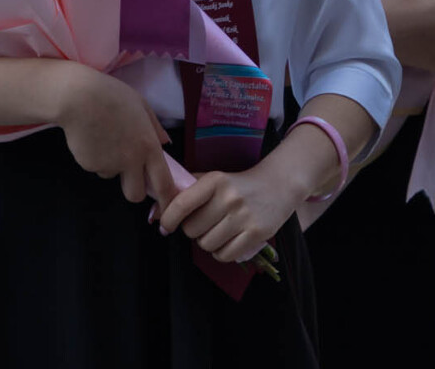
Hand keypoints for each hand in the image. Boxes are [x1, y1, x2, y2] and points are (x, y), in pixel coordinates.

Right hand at [53, 62, 175, 207]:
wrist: (78, 97)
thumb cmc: (113, 96)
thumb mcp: (141, 105)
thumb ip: (154, 127)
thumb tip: (165, 143)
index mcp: (148, 147)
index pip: (163, 183)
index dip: (166, 198)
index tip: (167, 204)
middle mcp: (130, 161)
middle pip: (135, 195)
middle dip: (133, 188)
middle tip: (128, 173)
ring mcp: (108, 165)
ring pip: (112, 176)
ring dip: (110, 166)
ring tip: (104, 138)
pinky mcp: (89, 165)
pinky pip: (96, 166)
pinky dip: (95, 157)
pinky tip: (91, 136)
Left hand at [157, 166, 296, 265]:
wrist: (278, 185)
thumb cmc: (237, 185)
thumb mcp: (213, 179)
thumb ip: (186, 191)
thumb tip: (155, 213)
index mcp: (215, 181)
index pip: (182, 204)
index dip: (168, 219)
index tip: (165, 226)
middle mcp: (229, 198)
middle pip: (192, 230)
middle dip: (193, 231)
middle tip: (203, 224)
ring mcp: (244, 217)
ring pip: (207, 245)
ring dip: (207, 243)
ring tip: (217, 231)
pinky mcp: (256, 233)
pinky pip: (225, 255)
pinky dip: (221, 253)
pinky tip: (228, 241)